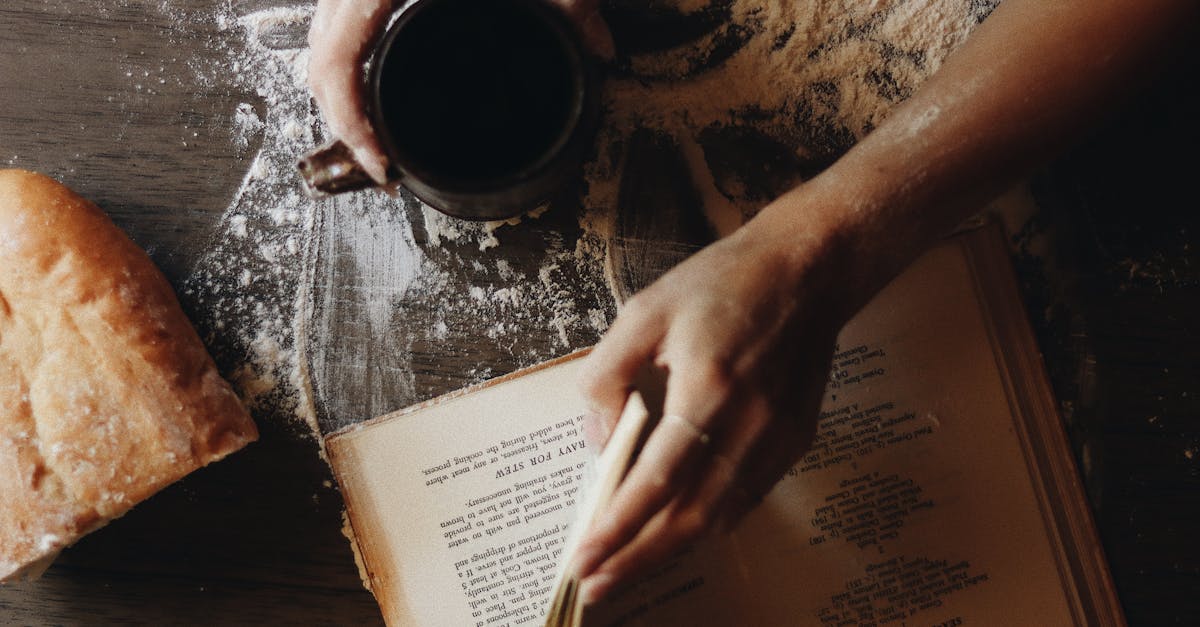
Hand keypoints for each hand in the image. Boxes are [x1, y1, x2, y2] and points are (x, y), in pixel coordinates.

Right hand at [307, 0, 612, 184]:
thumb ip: (572, 2)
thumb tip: (599, 52)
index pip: (335, 61)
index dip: (349, 123)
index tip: (382, 164)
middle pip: (315, 56)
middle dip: (341, 118)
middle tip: (380, 162)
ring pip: (318, 32)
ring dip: (340, 86)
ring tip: (374, 128)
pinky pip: (336, 10)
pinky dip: (349, 48)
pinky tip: (377, 68)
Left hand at [573, 197, 862, 603]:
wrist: (808, 269)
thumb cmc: (722, 283)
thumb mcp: (643, 313)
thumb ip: (607, 377)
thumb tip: (599, 444)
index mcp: (707, 388)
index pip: (655, 482)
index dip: (616, 530)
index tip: (582, 562)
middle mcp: (749, 424)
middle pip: (688, 517)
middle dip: (637, 559)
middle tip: (595, 587)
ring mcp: (779, 437)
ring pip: (720, 517)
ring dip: (671, 550)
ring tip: (628, 568)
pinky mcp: (796, 439)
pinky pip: (747, 498)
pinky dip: (709, 523)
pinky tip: (680, 531)